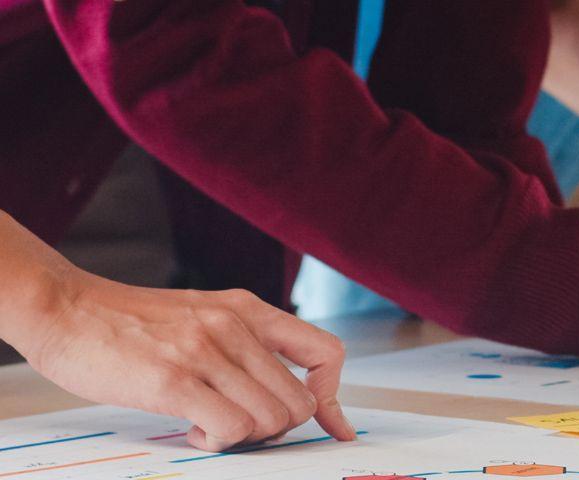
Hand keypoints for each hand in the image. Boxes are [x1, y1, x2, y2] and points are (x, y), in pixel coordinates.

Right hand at [6, 275, 353, 451]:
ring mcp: (205, 352)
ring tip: (208, 423)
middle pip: (299, 402)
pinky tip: (192, 428)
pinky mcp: (173, 380)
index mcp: (247, 309)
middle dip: (276, 428)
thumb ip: (243, 344)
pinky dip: (218, 440)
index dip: (333, 398)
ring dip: (245, 436)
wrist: (63, 307)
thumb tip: (280, 392)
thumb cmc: (127, 322)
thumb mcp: (201, 314)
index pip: (326, 353)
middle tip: (239, 425)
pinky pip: (231, 428)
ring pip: (271, 419)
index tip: (331, 425)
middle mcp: (235, 326)